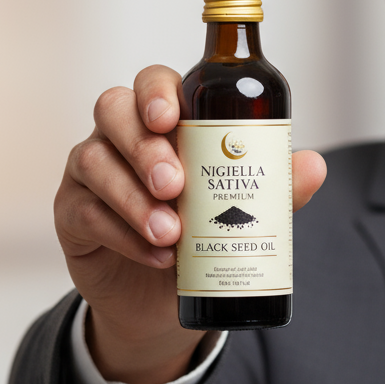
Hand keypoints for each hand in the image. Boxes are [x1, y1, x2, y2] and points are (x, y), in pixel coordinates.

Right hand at [54, 64, 326, 383]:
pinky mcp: (71, 214)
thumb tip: (313, 166)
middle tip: (176, 184)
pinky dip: (123, 234)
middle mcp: (120, 135)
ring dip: (135, 199)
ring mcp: (89, 172)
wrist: (165, 301)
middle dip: (145, 146)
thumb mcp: (244, 213)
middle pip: (113, 110)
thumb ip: (275, 189)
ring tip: (173, 232)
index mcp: (165, 120)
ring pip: (95, 162)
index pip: (153, 83)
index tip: (174, 118)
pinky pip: (86, 212)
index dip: (158, 92)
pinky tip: (157, 254)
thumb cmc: (203, 237)